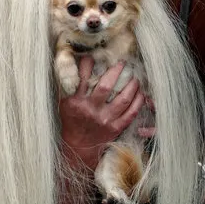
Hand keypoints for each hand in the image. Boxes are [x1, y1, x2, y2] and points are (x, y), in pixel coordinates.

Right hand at [59, 56, 145, 171]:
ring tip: (135, 76)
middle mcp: (92, 110)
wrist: (78, 147)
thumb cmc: (71, 121)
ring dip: (132, 85)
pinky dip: (138, 101)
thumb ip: (68, 86)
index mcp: (76, 102)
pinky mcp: (116, 128)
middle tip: (122, 63)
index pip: (83, 78)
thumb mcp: (63, 103)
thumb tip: (71, 63)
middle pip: (106, 86)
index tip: (93, 56)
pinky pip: (131, 112)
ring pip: (123, 99)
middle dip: (116, 71)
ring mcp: (106, 120)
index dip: (88, 64)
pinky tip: (140, 92)